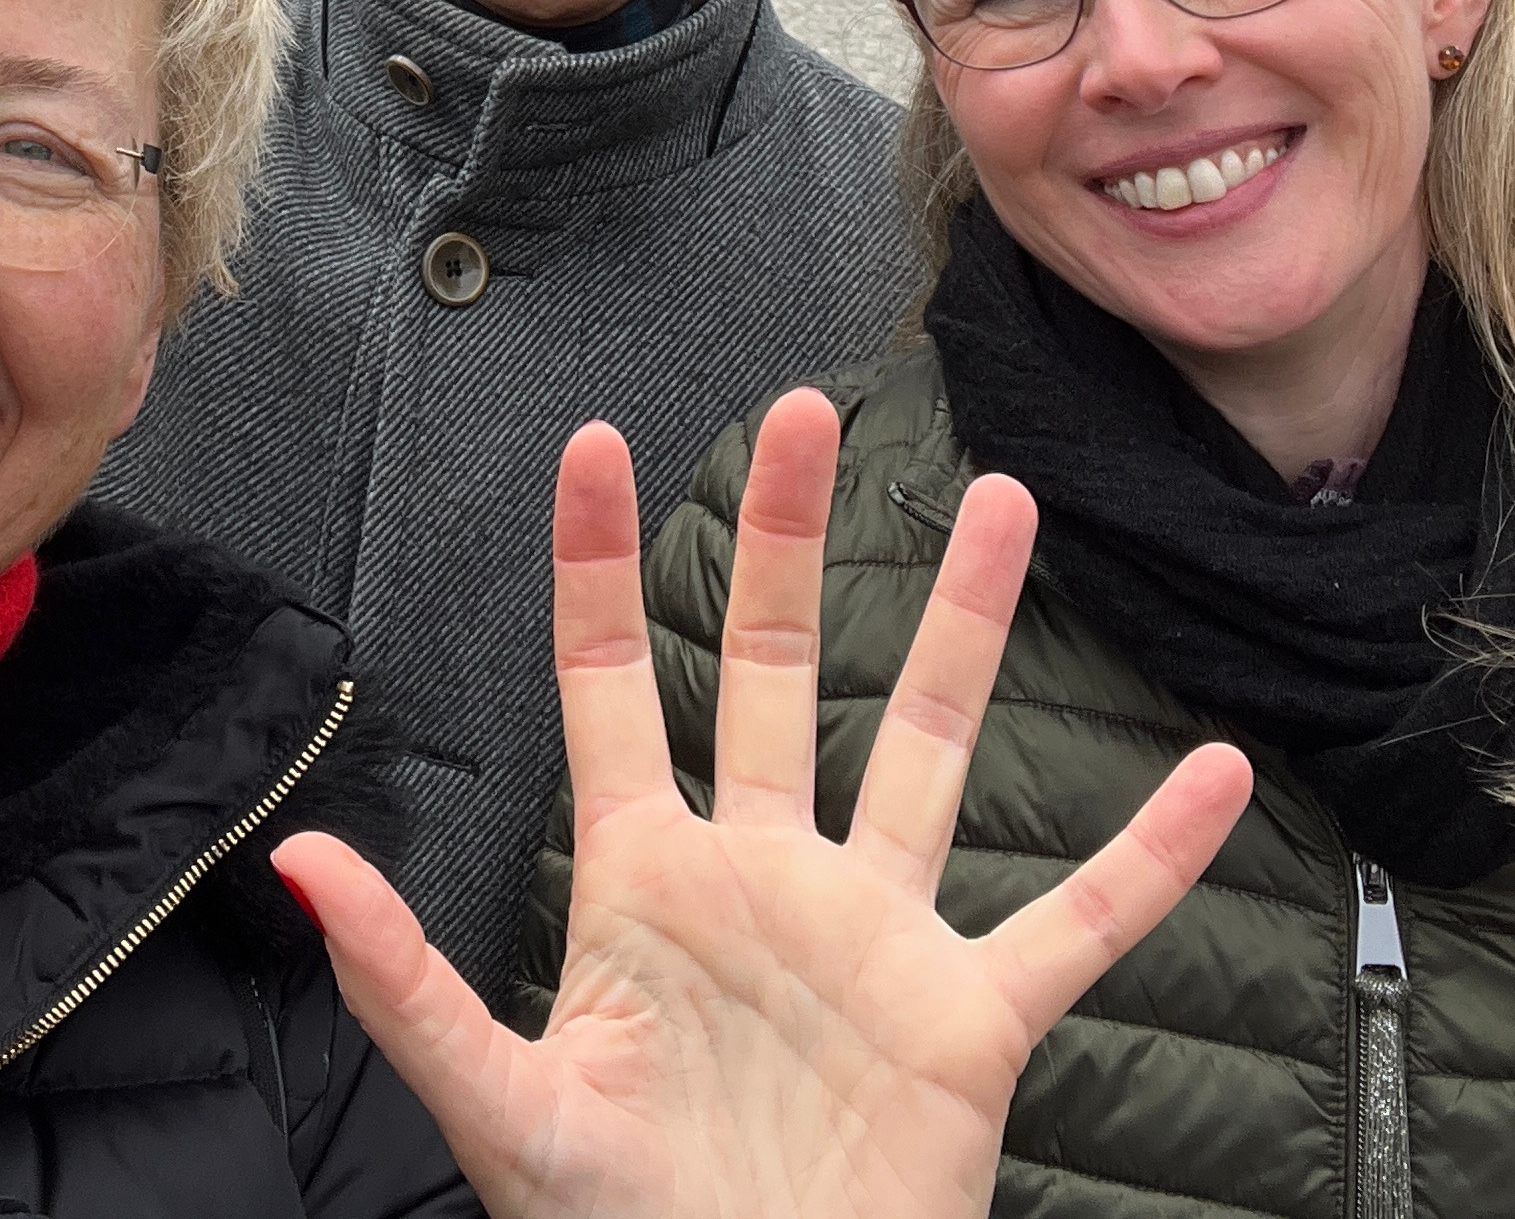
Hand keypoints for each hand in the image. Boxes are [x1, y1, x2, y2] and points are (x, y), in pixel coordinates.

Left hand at [274, 395, 1253, 1218]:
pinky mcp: (967, 1023)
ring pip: (931, 748)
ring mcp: (872, 942)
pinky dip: (1151, 856)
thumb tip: (298, 866)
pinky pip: (1078, 924)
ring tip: (1013, 502)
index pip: (615, 682)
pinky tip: (1216, 772)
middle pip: (781, 667)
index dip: (599, 565)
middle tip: (804, 409)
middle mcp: (763, 879)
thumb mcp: (498, 1105)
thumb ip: (404, 983)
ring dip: (973, 628)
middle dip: (789, 537)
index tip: (594, 443)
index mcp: (648, 882)